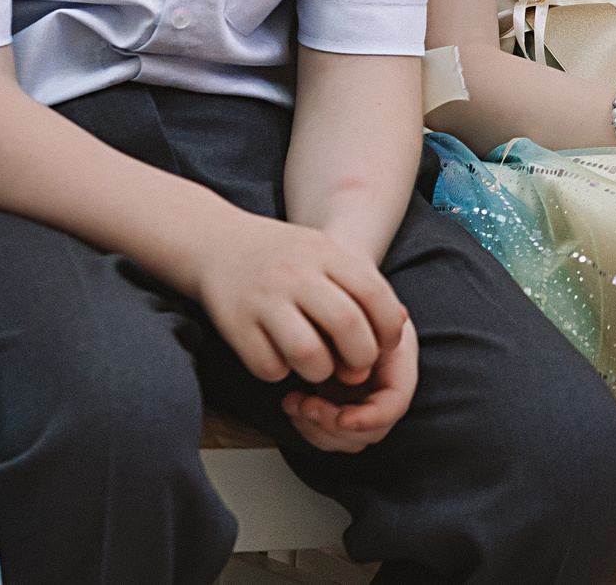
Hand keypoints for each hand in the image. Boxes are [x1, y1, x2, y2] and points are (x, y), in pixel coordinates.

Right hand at [194, 213, 411, 441]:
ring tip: (319, 368)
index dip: (388, 327)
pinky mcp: (235, 324)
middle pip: (346, 325)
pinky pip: (268, 366)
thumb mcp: (324, 252)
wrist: (215, 242)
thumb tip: (400, 323)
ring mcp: (263, 299)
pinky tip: (282, 361)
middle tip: (356, 368)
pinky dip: (281, 373)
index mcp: (324, 253)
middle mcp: (296, 274)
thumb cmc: (283, 255)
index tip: (385, 345)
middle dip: (361, 357)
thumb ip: (360, 283)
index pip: (374, 293)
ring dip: (321, 372)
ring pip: (308, 353)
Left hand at [284, 312, 418, 452]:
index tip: (343, 417)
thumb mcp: (368, 306)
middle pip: (368, 432)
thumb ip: (376, 318)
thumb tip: (400, 316)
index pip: (394, 406)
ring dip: (315, 428)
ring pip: (345, 440)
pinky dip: (307, 425)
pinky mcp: (337, 410)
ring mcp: (359, 405)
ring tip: (294, 402)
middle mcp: (382, 393)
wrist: (333, 309)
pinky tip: (293, 403)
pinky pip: (325, 433)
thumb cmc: (356, 308)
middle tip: (306, 405)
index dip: (370, 417)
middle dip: (333, 425)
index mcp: (399, 368)